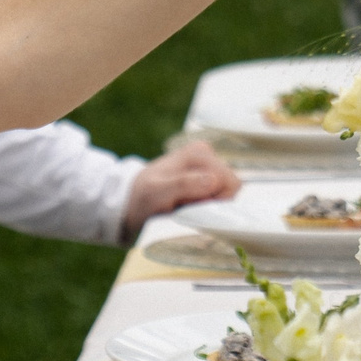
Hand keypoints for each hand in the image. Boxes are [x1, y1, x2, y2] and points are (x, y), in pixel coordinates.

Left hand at [123, 140, 239, 235]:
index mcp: (199, 153)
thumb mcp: (156, 194)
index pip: (230, 183)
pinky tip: (186, 204)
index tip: (192, 207)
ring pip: (226, 192)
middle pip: (231, 187)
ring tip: (183, 205)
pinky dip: (206, 203)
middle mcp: (206, 154)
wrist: (129, 202)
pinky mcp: (205, 175)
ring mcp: (207, 164)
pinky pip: (219, 194)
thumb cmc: (141, 199)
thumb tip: (214, 181)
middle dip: (212, 202)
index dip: (216, 202)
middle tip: (185, 207)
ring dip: (207, 204)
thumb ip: (184, 185)